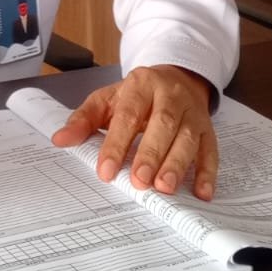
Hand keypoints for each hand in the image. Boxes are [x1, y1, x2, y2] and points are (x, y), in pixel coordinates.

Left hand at [50, 66, 217, 200]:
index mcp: (141, 84)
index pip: (128, 114)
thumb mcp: (108, 99)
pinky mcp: (208, 129)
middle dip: (151, 153)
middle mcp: (170, 96)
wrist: (176, 77)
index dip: (116, 143)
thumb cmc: (138, 95)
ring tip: (164, 187)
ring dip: (177, 164)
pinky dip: (207, 173)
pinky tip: (201, 192)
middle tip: (139, 181)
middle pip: (163, 123)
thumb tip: (60, 139)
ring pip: (188, 137)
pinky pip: (211, 150)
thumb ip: (84, 119)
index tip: (106, 170)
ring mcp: (192, 112)